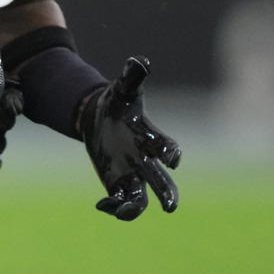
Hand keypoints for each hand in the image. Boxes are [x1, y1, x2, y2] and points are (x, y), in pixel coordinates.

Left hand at [79, 56, 180, 219]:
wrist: (99, 117)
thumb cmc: (117, 102)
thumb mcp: (122, 89)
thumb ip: (132, 77)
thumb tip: (139, 61)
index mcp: (149, 136)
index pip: (165, 145)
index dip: (170, 151)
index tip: (173, 159)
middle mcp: (145, 159)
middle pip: (161, 180)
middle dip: (167, 193)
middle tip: (171, 207)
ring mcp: (132, 174)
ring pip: (140, 198)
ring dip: (134, 208)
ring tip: (122, 212)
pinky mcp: (117, 183)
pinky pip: (120, 201)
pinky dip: (113, 206)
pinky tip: (101, 205)